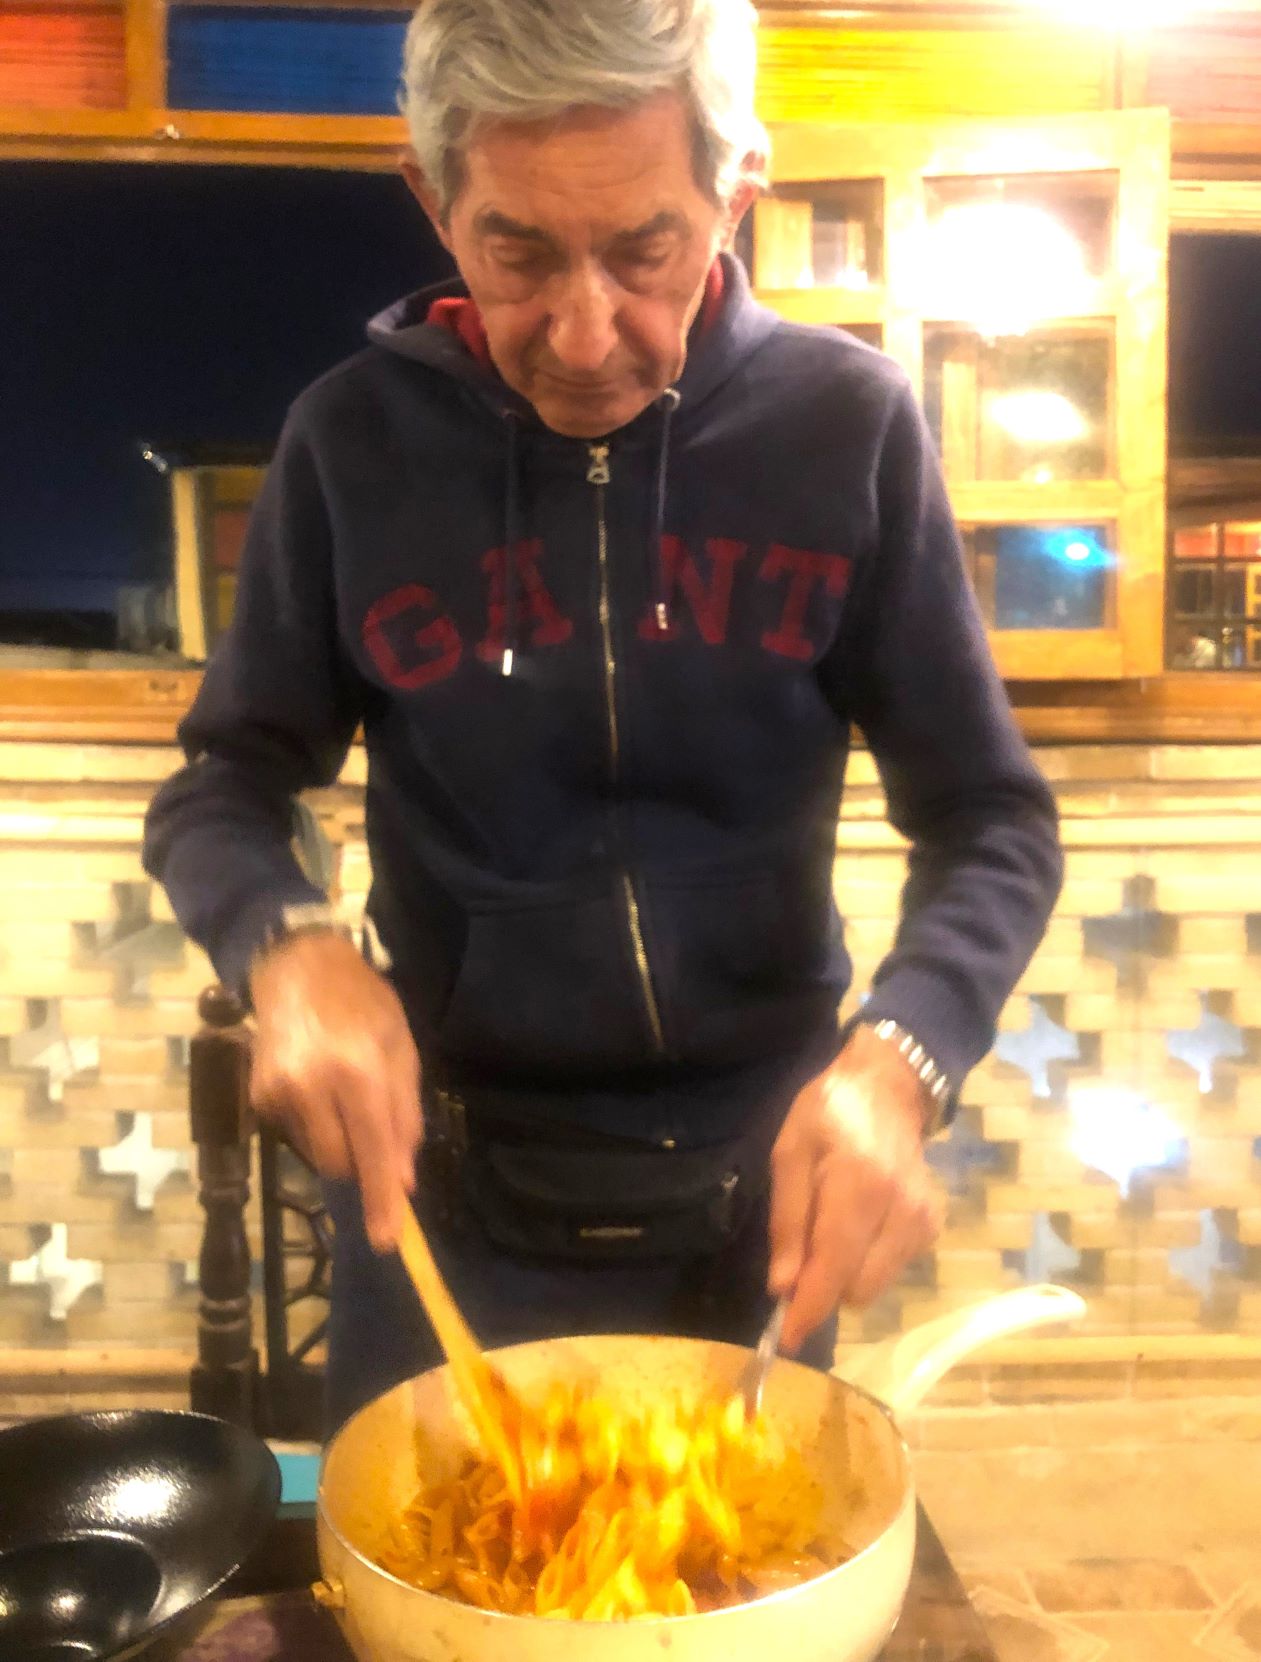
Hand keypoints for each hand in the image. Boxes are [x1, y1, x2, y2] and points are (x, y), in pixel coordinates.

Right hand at [249, 930, 422, 1250]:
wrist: (297, 968)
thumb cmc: (363, 1005)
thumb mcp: (402, 1050)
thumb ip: (404, 1117)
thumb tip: (402, 1181)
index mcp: (358, 1071)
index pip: (373, 1151)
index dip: (381, 1200)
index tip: (387, 1241)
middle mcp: (312, 1086)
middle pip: (340, 1163)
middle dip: (362, 1162)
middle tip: (374, 1128)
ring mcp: (278, 1092)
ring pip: (317, 1153)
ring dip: (338, 1140)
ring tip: (343, 1092)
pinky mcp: (258, 1096)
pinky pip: (296, 1134)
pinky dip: (315, 1124)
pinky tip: (317, 1086)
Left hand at [768, 1025, 943, 1352]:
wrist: (889, 1087)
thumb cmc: (828, 1114)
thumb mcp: (790, 1153)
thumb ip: (787, 1222)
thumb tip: (783, 1287)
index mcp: (859, 1186)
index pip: (834, 1267)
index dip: (809, 1309)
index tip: (785, 1338)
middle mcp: (900, 1210)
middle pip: (857, 1289)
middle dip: (824, 1286)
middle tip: (801, 1257)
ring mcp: (923, 1221)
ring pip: (876, 1284)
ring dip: (847, 1274)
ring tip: (832, 1226)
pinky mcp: (933, 1227)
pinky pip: (892, 1269)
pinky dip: (869, 1261)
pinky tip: (860, 1224)